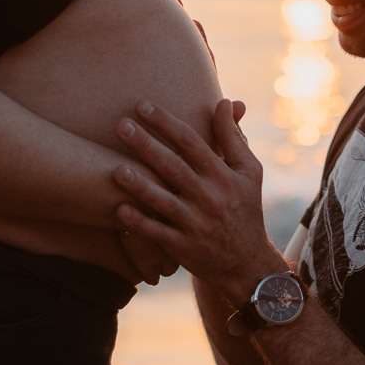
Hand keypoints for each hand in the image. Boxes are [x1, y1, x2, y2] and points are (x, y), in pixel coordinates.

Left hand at [113, 99, 285, 302]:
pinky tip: (119, 210)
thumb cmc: (244, 208)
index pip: (192, 142)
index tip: (142, 106)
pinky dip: (139, 223)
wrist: (247, 262)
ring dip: (139, 185)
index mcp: (223, 175)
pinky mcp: (183, 247)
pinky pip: (157, 233)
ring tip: (115, 168)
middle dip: (146, 145)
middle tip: (120, 125)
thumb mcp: (249, 171)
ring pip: (163, 201)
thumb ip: (233, 136)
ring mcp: (195, 223)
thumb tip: (224, 101)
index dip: (167, 123)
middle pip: (173, 166)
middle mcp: (209, 197)